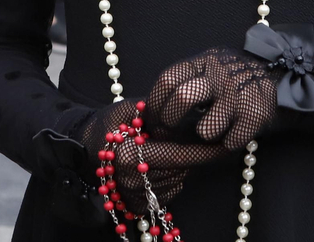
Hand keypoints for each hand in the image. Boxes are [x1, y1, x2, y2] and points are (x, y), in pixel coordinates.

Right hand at [78, 99, 230, 216]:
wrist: (85, 146)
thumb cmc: (112, 122)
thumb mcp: (133, 107)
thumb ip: (159, 113)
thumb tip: (191, 117)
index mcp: (127, 154)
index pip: (178, 155)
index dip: (205, 151)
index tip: (227, 145)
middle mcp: (128, 179)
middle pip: (180, 170)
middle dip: (194, 156)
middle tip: (203, 143)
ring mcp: (131, 195)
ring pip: (176, 182)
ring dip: (181, 167)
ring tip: (167, 150)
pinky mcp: (135, 206)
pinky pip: (168, 194)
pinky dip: (172, 180)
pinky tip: (161, 167)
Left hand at [146, 48, 276, 151]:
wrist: (283, 77)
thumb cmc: (234, 80)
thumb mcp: (209, 69)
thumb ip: (185, 82)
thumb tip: (149, 111)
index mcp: (203, 62)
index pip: (168, 79)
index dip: (154, 104)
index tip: (150, 120)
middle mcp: (219, 74)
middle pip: (182, 98)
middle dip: (170, 122)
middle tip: (169, 133)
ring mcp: (238, 95)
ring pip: (206, 128)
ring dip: (205, 134)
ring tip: (213, 129)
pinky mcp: (255, 115)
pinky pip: (229, 142)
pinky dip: (229, 143)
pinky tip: (234, 132)